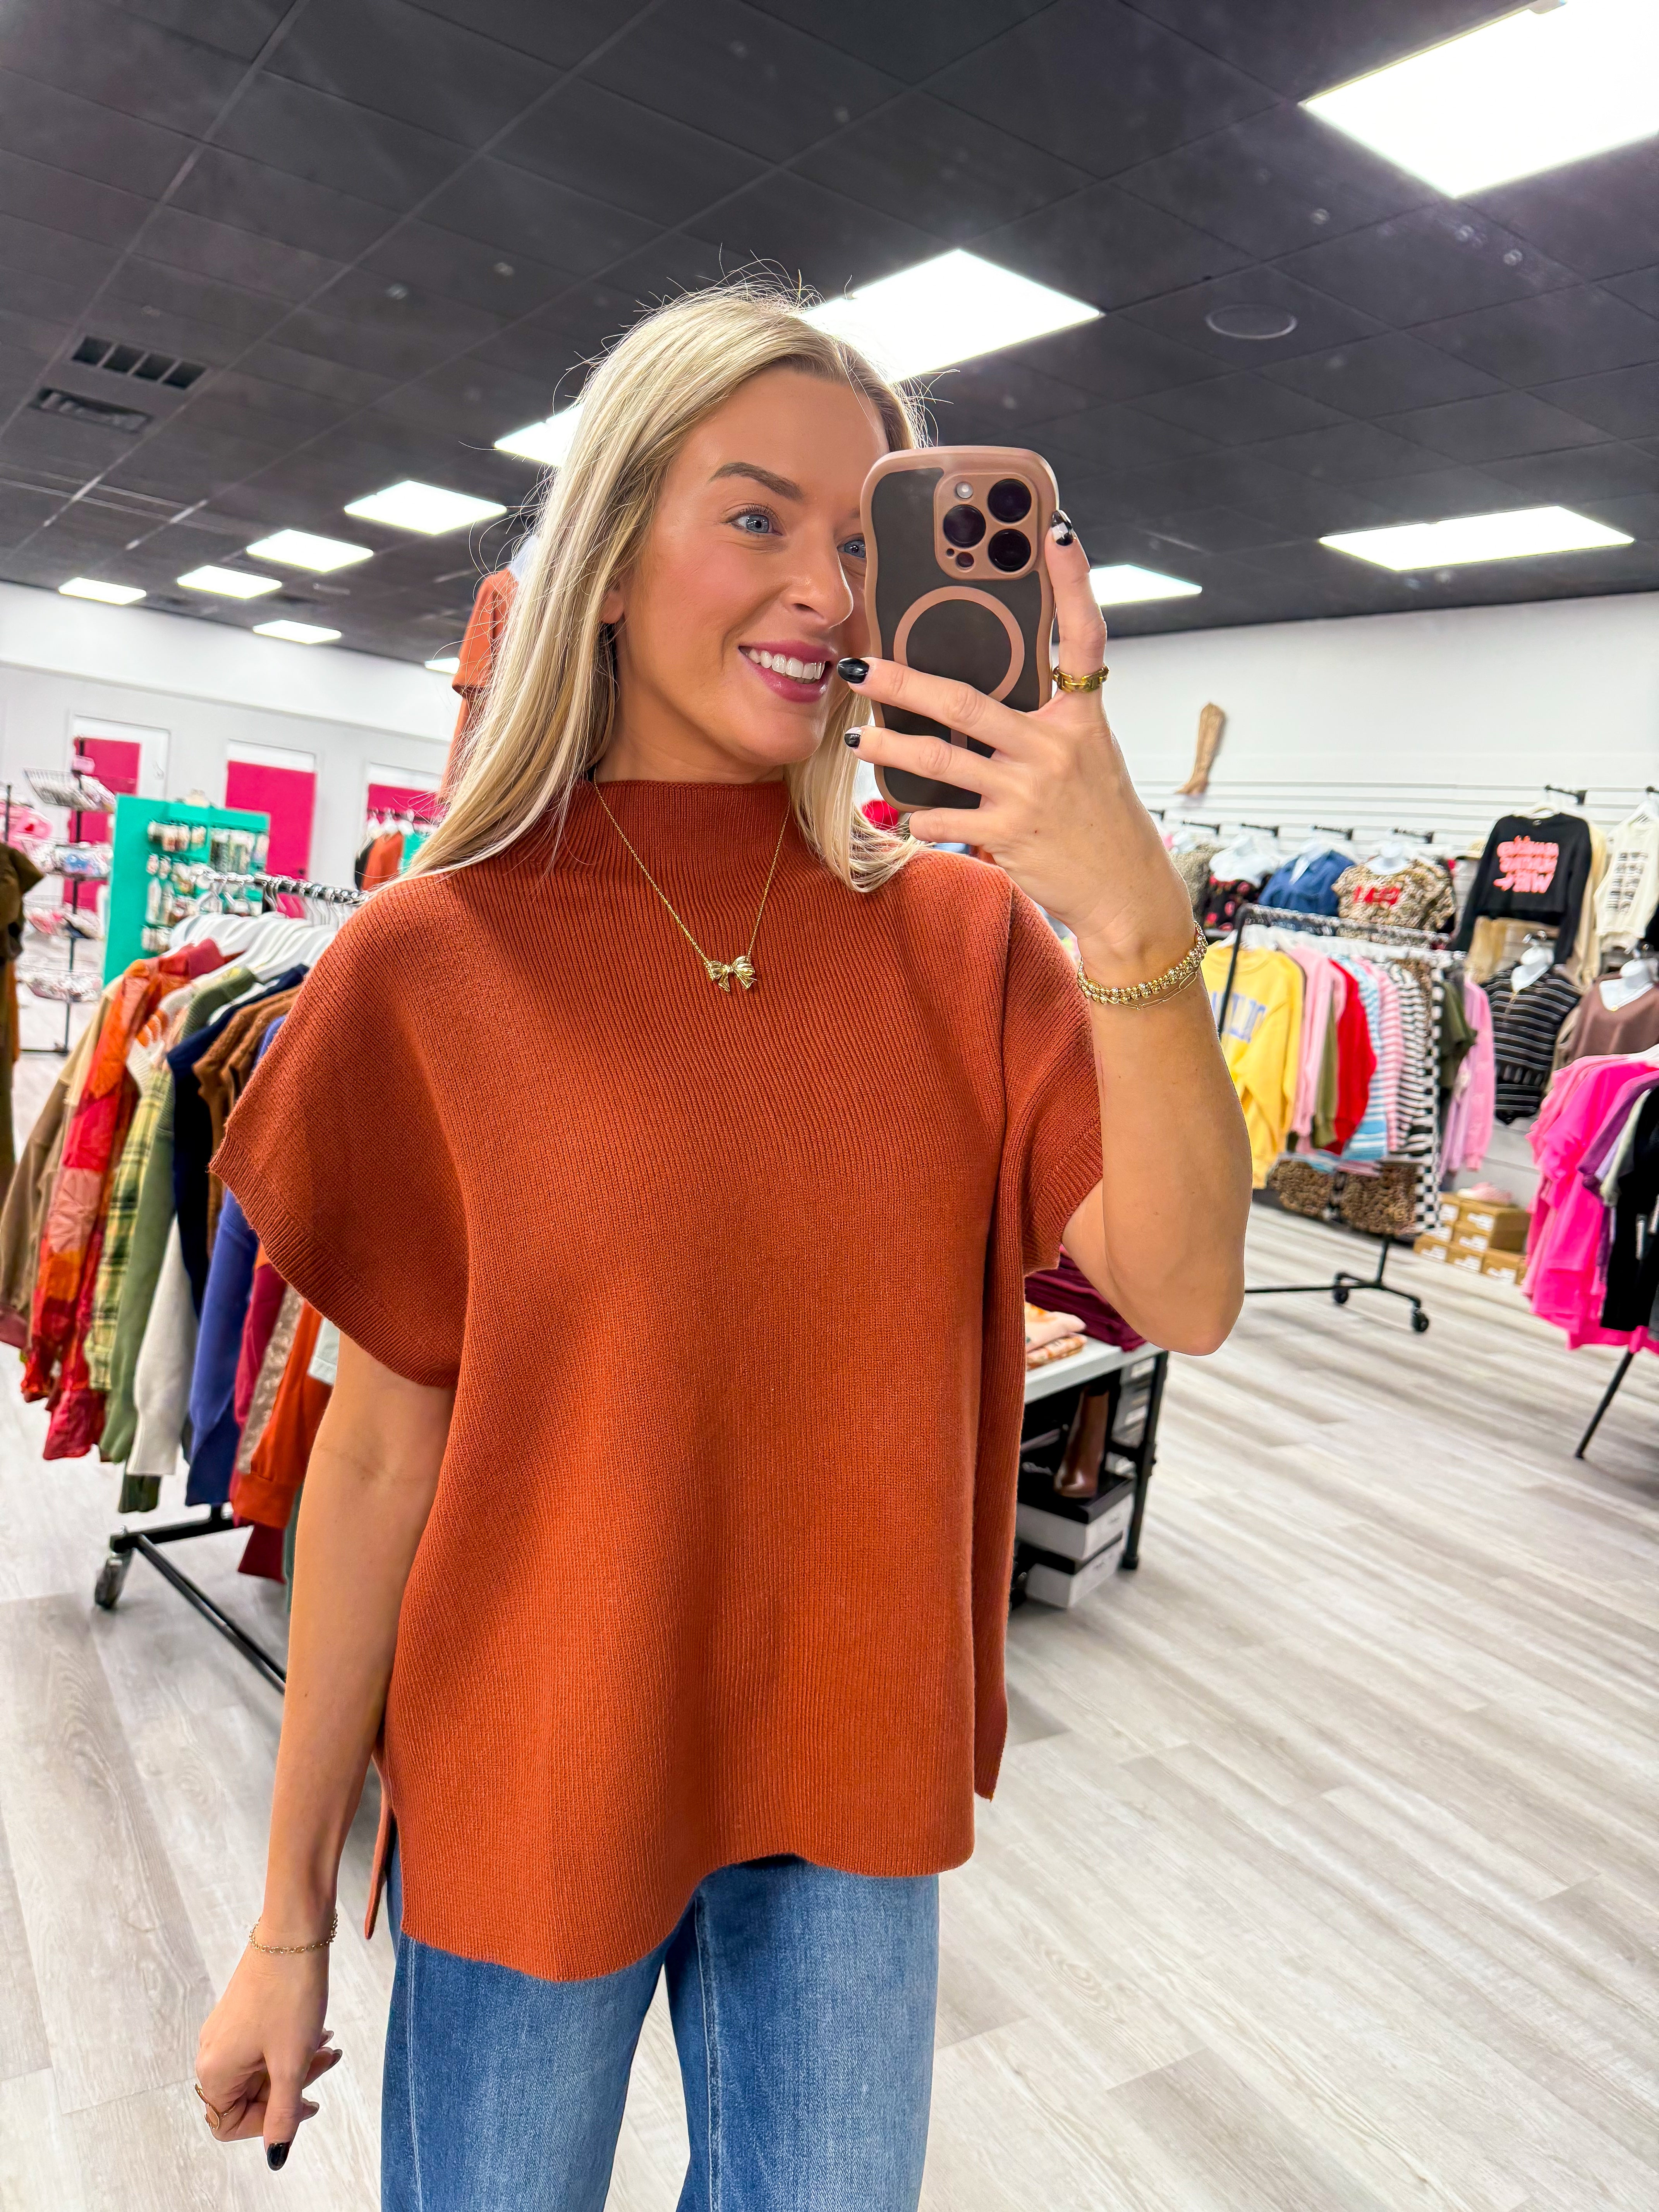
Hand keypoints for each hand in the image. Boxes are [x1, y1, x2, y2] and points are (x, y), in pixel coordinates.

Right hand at [195, 1944, 340, 2168]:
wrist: (294, 1930)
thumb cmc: (290, 1995)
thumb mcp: (291, 2063)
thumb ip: (282, 2114)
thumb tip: (276, 2157)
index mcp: (214, 2070)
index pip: (230, 2124)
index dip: (269, 2124)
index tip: (304, 2103)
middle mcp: (212, 2051)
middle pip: (250, 2095)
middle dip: (292, 2087)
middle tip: (328, 2064)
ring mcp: (226, 2030)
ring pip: (262, 2067)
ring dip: (297, 2064)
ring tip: (330, 2045)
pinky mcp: (243, 2011)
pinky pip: (264, 2043)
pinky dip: (292, 2044)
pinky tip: (320, 2030)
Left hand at [841, 515, 1194, 984]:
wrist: (1125, 889)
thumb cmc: (1098, 819)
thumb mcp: (1085, 758)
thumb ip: (1041, 724)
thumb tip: (977, 702)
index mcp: (1081, 719)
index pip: (1083, 638)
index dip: (1073, 583)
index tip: (1057, 532)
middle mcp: (1055, 748)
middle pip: (966, 701)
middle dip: (904, 681)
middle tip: (860, 663)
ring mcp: (1030, 791)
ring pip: (941, 760)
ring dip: (890, 747)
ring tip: (856, 736)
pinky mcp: (1010, 833)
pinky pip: (946, 818)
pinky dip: (920, 817)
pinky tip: (904, 815)